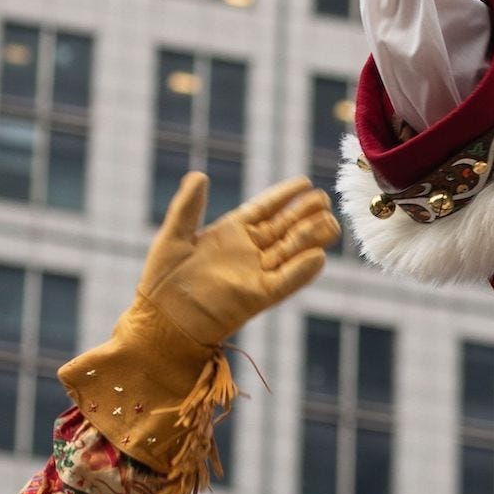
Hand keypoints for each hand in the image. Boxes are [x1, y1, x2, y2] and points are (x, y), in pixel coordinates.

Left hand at [141, 174, 336, 345]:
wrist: (162, 319)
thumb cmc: (163, 278)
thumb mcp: (174, 236)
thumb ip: (188, 206)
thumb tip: (198, 174)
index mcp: (231, 233)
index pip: (265, 208)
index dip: (284, 195)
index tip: (305, 182)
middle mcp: (249, 251)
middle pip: (285, 227)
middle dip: (305, 213)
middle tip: (323, 199)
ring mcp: (257, 273)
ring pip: (292, 250)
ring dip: (312, 237)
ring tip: (331, 222)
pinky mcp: (260, 296)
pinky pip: (287, 280)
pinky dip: (302, 270)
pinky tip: (319, 256)